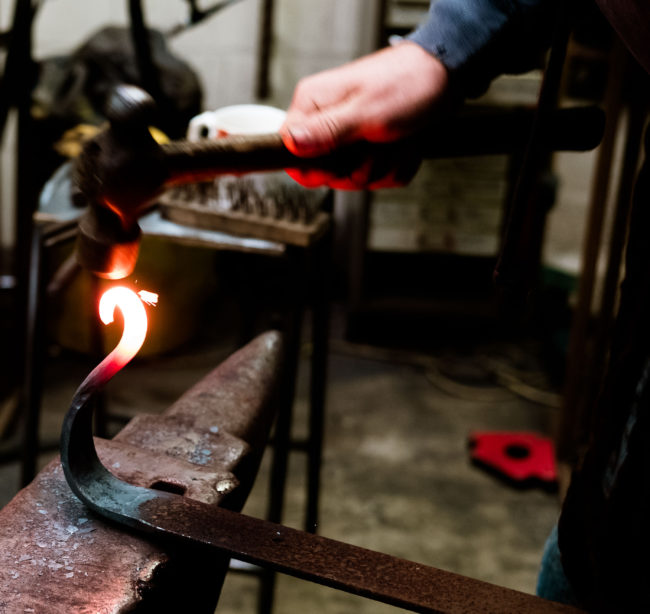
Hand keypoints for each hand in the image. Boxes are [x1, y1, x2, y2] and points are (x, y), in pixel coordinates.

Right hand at [280, 41, 449, 188]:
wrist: (444, 77)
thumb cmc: (406, 84)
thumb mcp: (365, 111)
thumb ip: (326, 131)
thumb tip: (290, 143)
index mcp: (314, 105)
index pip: (289, 153)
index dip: (314, 169)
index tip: (339, 162)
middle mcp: (326, 122)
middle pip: (326, 175)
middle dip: (360, 168)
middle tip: (377, 142)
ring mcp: (348, 139)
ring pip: (355, 179)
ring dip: (383, 165)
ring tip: (395, 138)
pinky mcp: (369, 150)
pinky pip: (378, 178)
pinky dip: (396, 165)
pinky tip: (404, 143)